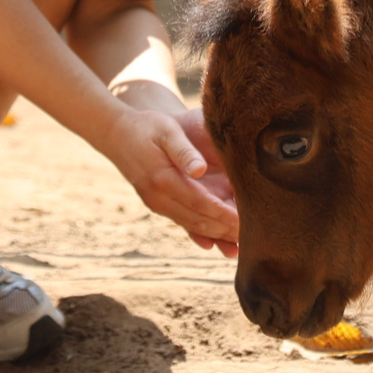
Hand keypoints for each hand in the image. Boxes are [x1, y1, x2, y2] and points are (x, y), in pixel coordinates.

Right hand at [101, 108, 240, 247]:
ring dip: (217, 235)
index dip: (224, 215)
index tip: (247, 222)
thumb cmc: (147, 127)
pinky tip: (218, 244)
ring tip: (242, 243)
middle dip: (226, 230)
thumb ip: (184, 151)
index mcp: (163, 180)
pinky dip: (202, 234)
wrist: (117, 135)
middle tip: (254, 238)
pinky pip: (184, 223)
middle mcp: (159, 198)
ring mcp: (157, 204)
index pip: (201, 203)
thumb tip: (200, 169)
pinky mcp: (158, 204)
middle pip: (199, 220)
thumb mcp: (167, 131)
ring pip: (192, 225)